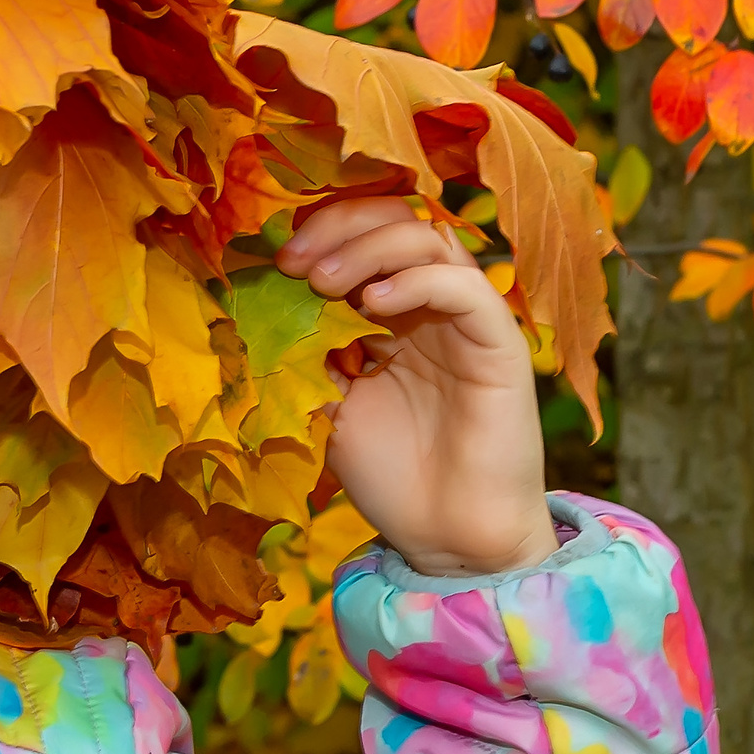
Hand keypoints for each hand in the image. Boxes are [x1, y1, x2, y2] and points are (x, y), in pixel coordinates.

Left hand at [277, 197, 560, 577]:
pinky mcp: (499, 344)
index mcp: (391, 311)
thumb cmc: (391, 472)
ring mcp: (467, 320)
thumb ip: (304, 353)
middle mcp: (431, 304)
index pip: (361, 235)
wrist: (446, 534)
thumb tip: (254, 305)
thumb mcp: (326, 403)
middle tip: (295, 265)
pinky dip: (418, 281)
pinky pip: (467, 288)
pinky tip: (375, 303)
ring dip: (370, 248)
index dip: (319, 234)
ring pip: (431, 238)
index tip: (276, 264)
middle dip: (338, 228)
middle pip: (396, 219)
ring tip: (326, 284)